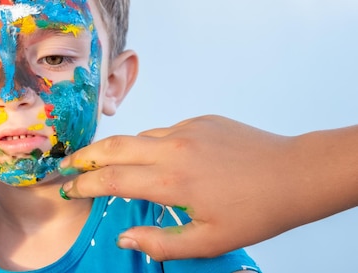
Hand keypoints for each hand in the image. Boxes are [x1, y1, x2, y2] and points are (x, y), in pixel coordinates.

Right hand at [59, 115, 294, 259]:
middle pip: (112, 146)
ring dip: (117, 150)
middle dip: (84, 156)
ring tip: (107, 163)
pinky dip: (152, 145)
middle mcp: (172, 149)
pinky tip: (161, 159)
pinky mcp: (201, 120)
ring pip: (138, 137)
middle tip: (68, 165)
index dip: (83, 184)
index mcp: (170, 181)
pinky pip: (165, 131)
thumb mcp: (208, 241)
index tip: (68, 188)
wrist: (293, 174)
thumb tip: (124, 237)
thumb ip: (160, 242)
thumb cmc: (255, 212)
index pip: (110, 179)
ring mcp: (187, 130)